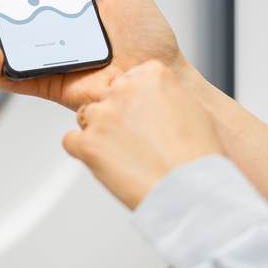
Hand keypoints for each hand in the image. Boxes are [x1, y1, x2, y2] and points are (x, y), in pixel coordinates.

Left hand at [64, 60, 222, 208]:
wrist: (190, 191)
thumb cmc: (196, 156)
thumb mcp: (190, 108)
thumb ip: (164, 95)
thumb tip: (151, 101)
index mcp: (151, 76)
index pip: (130, 76)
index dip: (136, 99)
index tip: (144, 114)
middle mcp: (124, 90)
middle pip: (107, 95)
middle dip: (117, 114)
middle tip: (135, 139)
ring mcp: (103, 116)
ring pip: (87, 115)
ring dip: (100, 132)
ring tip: (124, 154)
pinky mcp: (87, 143)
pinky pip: (72, 140)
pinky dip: (84, 151)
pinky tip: (105, 162)